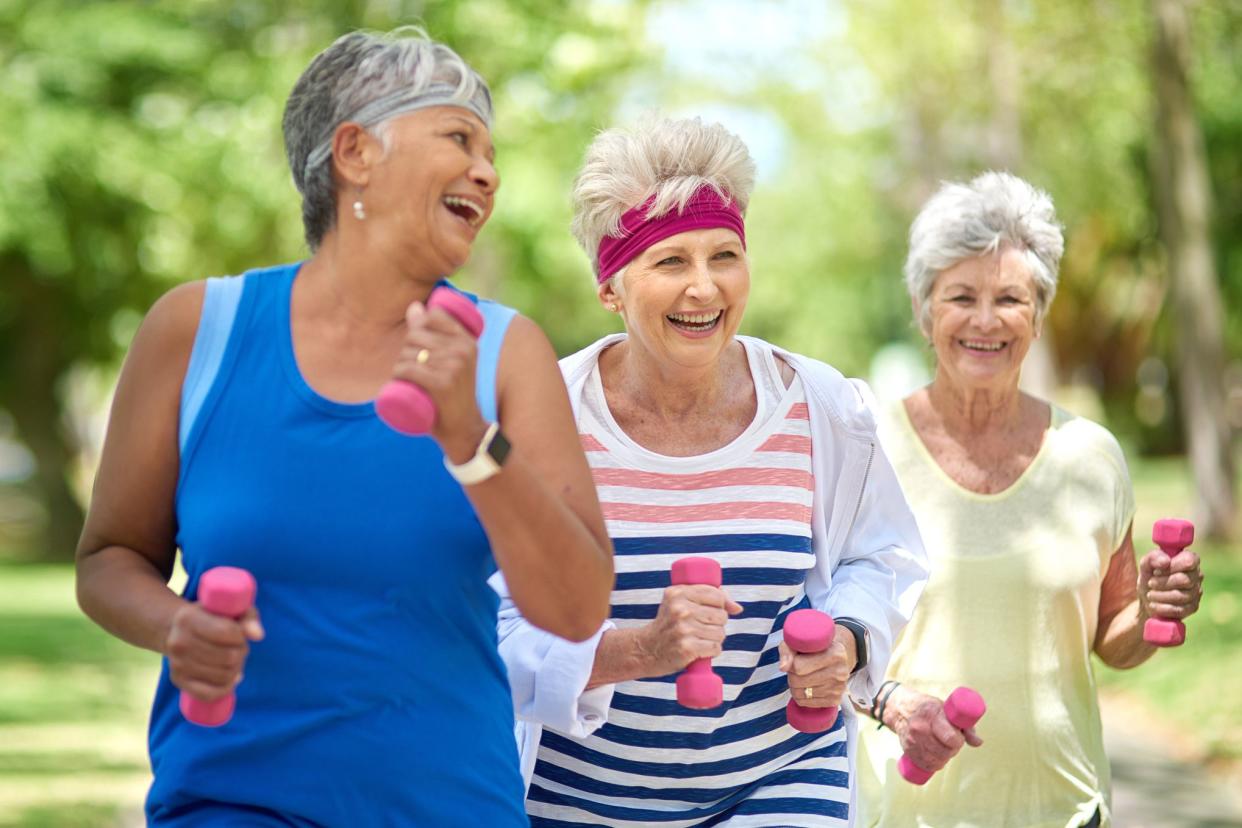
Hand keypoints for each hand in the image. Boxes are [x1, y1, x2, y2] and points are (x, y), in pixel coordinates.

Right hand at [165, 601, 263, 702]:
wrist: (178, 629)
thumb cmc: (212, 617)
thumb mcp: (230, 609)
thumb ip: (248, 618)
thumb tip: (258, 635)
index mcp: (187, 618)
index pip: (226, 632)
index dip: (240, 635)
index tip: (239, 633)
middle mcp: (177, 642)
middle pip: (229, 657)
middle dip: (241, 652)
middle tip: (238, 647)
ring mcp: (177, 664)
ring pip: (223, 676)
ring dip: (236, 669)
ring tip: (232, 659)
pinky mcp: (178, 681)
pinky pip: (210, 694)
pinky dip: (226, 688)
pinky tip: (230, 678)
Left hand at [391, 300, 484, 459]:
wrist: (465, 429)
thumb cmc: (454, 394)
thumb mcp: (452, 361)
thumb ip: (435, 332)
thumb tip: (414, 306)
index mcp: (468, 340)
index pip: (433, 316)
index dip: (418, 327)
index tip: (419, 346)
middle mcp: (463, 350)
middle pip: (417, 335)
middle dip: (406, 350)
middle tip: (410, 369)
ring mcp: (454, 366)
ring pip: (410, 353)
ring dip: (399, 365)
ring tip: (406, 379)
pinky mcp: (442, 383)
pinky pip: (409, 369)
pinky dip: (398, 374)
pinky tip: (399, 379)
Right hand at [636, 585, 742, 676]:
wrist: (645, 649)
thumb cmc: (667, 625)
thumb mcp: (679, 602)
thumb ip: (707, 597)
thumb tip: (737, 608)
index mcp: (678, 592)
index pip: (716, 595)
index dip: (720, 605)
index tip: (710, 612)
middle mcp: (680, 609)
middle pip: (721, 615)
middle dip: (717, 624)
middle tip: (701, 628)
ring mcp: (683, 629)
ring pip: (720, 633)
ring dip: (714, 639)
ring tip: (699, 639)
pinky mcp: (686, 648)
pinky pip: (715, 648)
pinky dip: (712, 652)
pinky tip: (700, 650)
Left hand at [780, 625, 853, 709]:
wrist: (835, 656)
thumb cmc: (815, 647)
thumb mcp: (800, 641)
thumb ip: (788, 650)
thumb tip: (783, 667)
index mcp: (835, 653)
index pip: (798, 667)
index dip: (790, 664)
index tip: (794, 659)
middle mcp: (840, 672)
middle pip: (798, 681)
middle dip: (791, 675)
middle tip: (795, 669)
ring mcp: (839, 688)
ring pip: (800, 694)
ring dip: (795, 686)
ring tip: (801, 677)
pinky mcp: (835, 700)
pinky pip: (806, 703)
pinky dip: (801, 696)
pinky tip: (806, 686)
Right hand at [883, 686, 981, 772]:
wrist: (901, 710)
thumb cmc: (929, 709)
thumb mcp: (947, 710)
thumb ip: (965, 726)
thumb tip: (978, 742)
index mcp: (932, 714)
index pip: (951, 738)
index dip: (958, 741)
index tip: (958, 737)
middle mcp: (920, 728)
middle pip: (945, 752)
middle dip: (952, 750)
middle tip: (951, 742)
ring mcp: (912, 740)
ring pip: (936, 761)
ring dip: (944, 758)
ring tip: (943, 748)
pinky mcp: (907, 750)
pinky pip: (926, 765)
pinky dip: (934, 764)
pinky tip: (936, 757)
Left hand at [1139, 546, 1203, 621]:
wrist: (1148, 598)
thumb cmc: (1150, 576)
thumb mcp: (1146, 564)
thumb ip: (1154, 558)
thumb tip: (1165, 561)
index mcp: (1189, 560)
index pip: (1189, 561)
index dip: (1171, 566)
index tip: (1156, 571)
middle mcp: (1197, 576)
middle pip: (1184, 580)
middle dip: (1162, 583)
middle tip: (1150, 583)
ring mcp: (1197, 592)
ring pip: (1181, 596)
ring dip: (1159, 596)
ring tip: (1150, 594)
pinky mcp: (1193, 607)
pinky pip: (1179, 610)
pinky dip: (1161, 607)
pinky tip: (1153, 604)